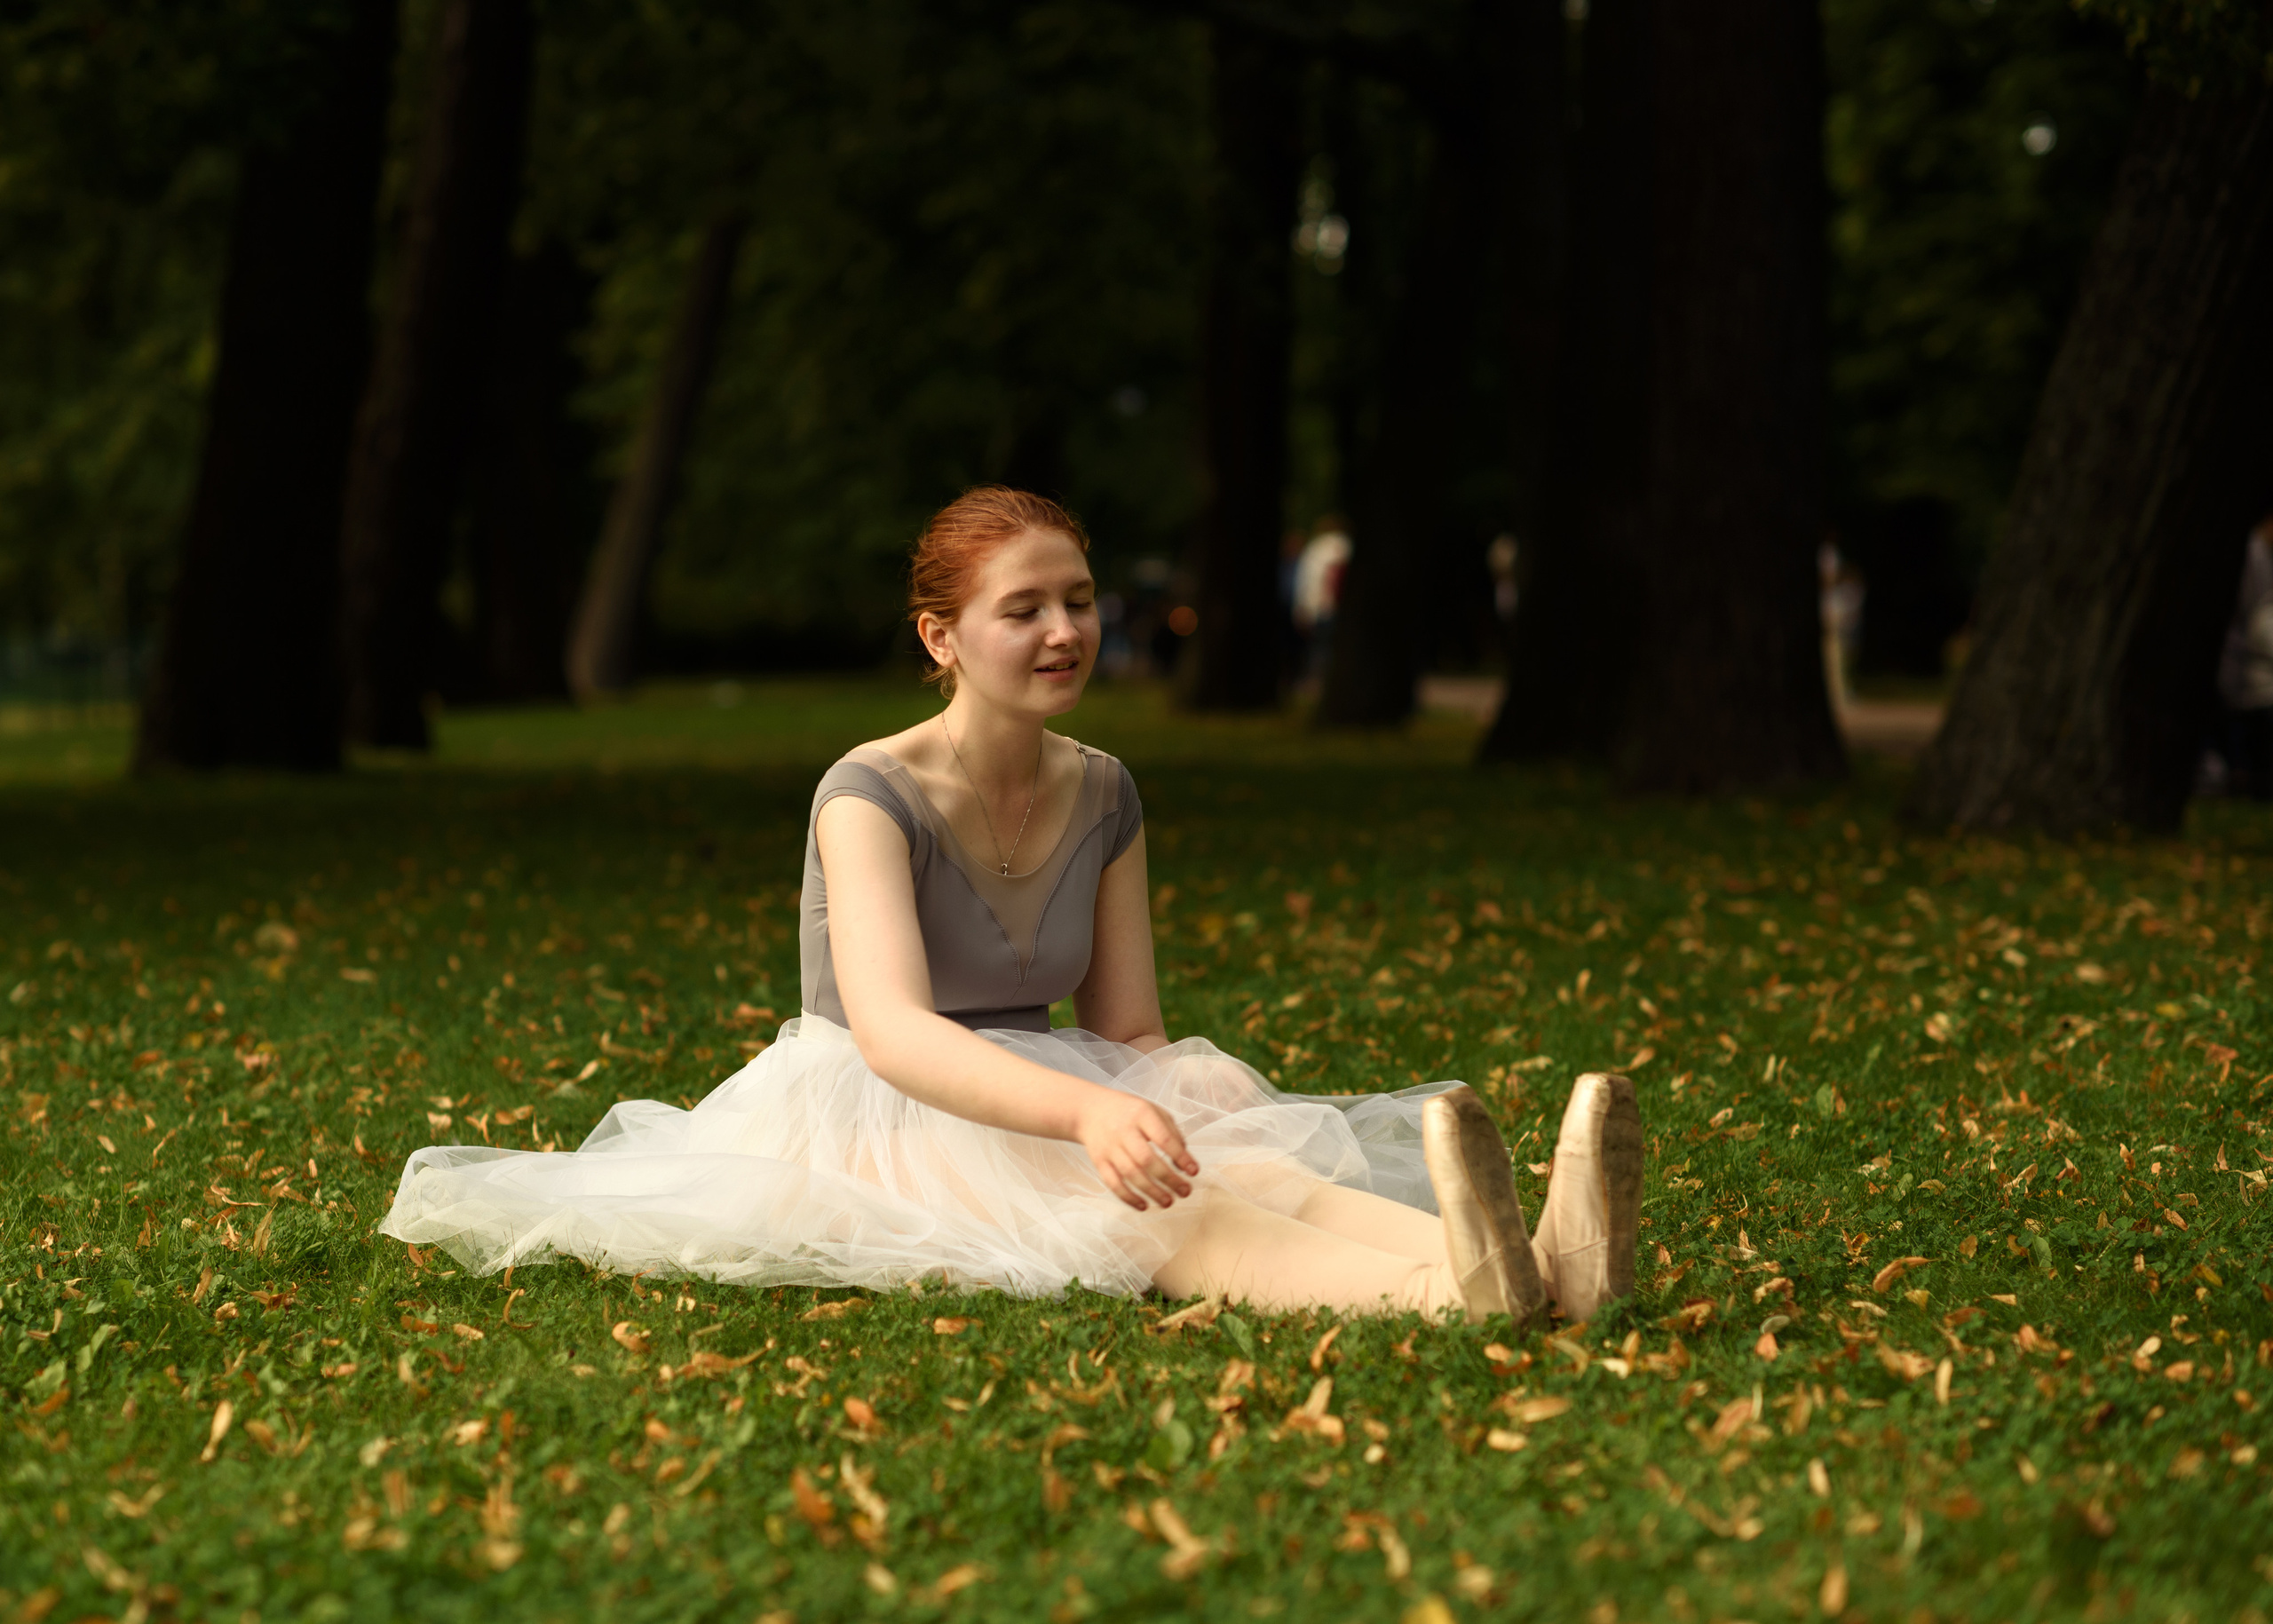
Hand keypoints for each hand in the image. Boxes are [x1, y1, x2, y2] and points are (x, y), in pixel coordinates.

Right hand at [1073, 1087, 1199, 1211]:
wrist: (1091, 1110)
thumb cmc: (1130, 1113)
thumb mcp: (1154, 1112)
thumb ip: (1172, 1133)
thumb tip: (1184, 1164)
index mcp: (1141, 1114)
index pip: (1164, 1138)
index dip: (1181, 1156)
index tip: (1194, 1171)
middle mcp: (1124, 1130)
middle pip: (1147, 1159)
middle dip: (1168, 1179)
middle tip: (1185, 1192)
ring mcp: (1109, 1147)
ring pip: (1131, 1174)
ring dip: (1152, 1192)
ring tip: (1168, 1202)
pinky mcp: (1099, 1161)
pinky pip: (1113, 1182)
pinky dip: (1128, 1197)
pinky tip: (1144, 1206)